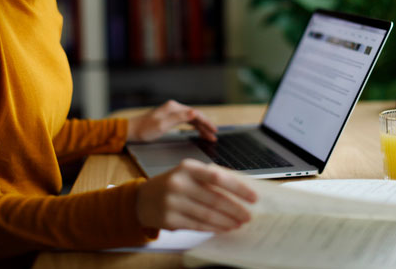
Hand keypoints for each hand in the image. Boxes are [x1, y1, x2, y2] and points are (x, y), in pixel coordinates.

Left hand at [126, 99, 216, 142]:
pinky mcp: (169, 117)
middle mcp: (174, 107)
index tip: (214, 131)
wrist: (131, 131)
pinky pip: (186, 121)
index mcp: (174, 108)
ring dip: (201, 127)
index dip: (206, 123)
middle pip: (195, 116)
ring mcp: (172, 112)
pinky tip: (198, 132)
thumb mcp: (162, 125)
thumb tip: (195, 113)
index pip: (196, 114)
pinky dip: (194, 127)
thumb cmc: (145, 130)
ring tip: (209, 136)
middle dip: (206, 126)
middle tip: (214, 136)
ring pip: (192, 119)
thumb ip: (179, 118)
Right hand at [136, 159, 257, 231]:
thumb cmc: (172, 184)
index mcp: (188, 167)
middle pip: (215, 199)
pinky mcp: (169, 219)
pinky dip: (213, 228)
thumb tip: (240, 190)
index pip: (218, 177)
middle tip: (248, 215)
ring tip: (238, 223)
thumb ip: (210, 179)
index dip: (238, 188)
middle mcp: (179, 183)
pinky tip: (223, 228)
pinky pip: (197, 225)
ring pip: (207, 215)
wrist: (142, 199)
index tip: (253, 198)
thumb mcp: (188, 173)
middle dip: (235, 209)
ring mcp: (173, 202)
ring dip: (226, 221)